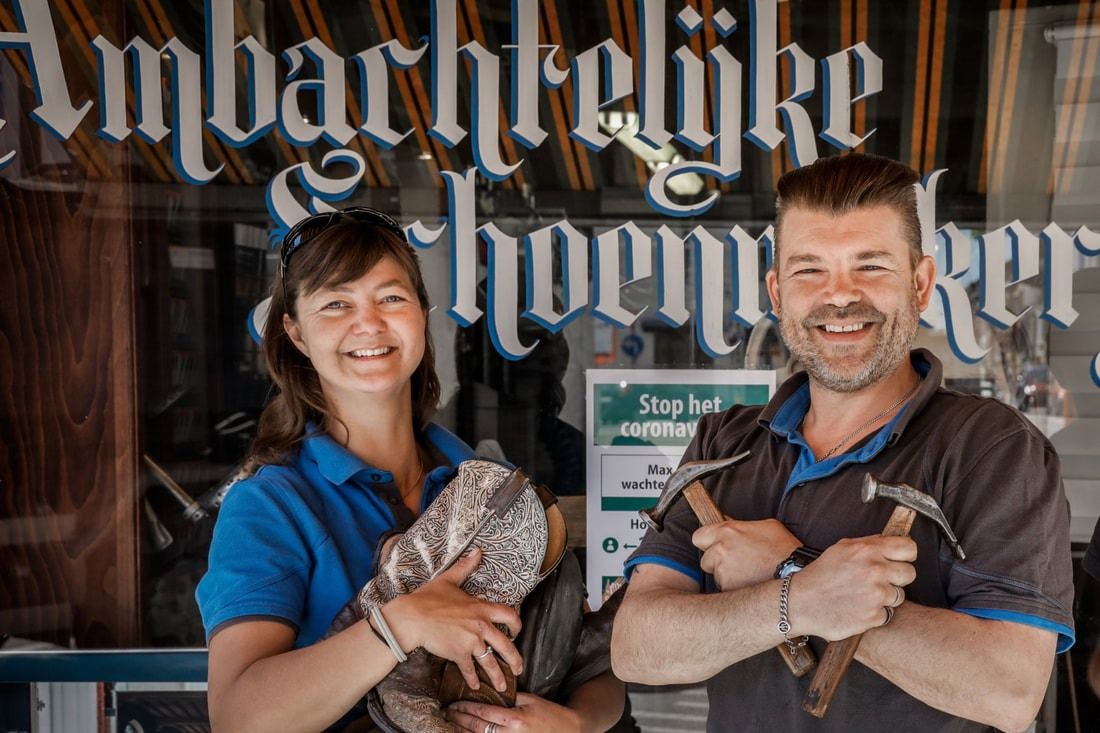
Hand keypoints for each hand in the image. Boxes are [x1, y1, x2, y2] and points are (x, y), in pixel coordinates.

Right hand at [384, 548, 523, 691]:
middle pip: (506, 645)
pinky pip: (469, 669)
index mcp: (481, 608)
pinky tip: (475, 686)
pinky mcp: (458, 654)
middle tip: (519, 669)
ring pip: (491, 662)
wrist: (412, 617)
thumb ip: (466, 567)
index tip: (517, 633)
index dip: (517, 625)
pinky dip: (472, 679)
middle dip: (515, 659)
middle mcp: (481, 626)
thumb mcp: (449, 579)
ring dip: (497, 676)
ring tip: (502, 687)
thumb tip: (477, 551)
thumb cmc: (428, 598)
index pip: (510, 615)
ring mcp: (471, 641)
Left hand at [446, 692, 581, 732]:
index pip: (482, 712)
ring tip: (450, 725)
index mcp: (514, 719)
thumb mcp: (531, 700)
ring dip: (464, 732)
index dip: (465, 708)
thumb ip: (511, 696)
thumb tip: (492, 690)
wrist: (568, 731)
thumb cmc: (550, 714)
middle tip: (445, 714)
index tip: (452, 704)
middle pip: (477, 728)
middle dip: (459, 720)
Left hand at [693, 519, 800, 589]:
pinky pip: (725, 590)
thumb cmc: (784, 549)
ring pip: (716, 576)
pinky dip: (734, 589)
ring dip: (726, 576)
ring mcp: (723, 571)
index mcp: (727, 531)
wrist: (796, 575)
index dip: (706, 542)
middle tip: (736, 564)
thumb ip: (741, 525)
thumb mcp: (766, 526)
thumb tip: (725, 521)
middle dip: (716, 562)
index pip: (698, 536)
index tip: (714, 546)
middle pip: (705, 559)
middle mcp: (720, 550)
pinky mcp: (728, 589)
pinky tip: (750, 584)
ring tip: (749, 574)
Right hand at [790, 535, 916, 640]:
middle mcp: (875, 571)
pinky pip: (887, 614)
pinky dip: (875, 613)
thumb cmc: (820, 575)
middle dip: (897, 577)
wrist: (801, 602)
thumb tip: (888, 540)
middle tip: (879, 580)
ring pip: (899, 596)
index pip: (909, 548)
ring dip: (885, 597)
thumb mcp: (841, 548)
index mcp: (868, 551)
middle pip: (909, 573)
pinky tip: (859, 607)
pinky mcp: (874, 616)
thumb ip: (868, 543)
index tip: (900, 560)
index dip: (906, 555)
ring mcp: (876, 595)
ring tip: (864, 595)